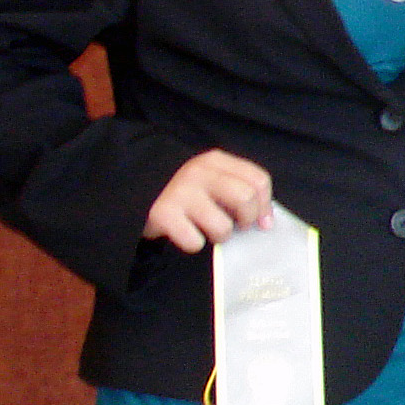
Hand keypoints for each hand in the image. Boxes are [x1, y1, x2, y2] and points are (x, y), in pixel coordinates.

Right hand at [143, 149, 273, 250]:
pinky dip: (194, 244)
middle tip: (237, 227)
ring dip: (220, 236)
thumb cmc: (187, 194)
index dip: (264, 205)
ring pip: (222, 226)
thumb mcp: (213, 181)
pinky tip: (186, 233)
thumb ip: (240, 191)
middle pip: (244, 198)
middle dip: (246, 220)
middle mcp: (198, 171)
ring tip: (209, 230)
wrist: (138, 194)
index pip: (258, 180)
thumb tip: (266, 221)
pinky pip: (195, 242)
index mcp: (216, 161)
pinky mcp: (163, 214)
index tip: (261, 222)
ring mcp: (180, 192)